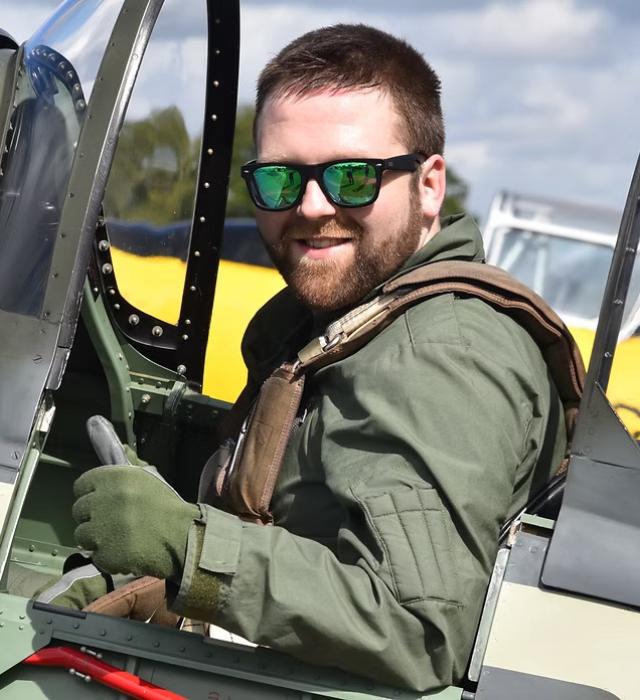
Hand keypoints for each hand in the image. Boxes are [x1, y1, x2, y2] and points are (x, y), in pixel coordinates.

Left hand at [72, 465, 200, 580]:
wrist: (183, 536)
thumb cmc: (166, 506)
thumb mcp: (148, 479)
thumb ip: (129, 465)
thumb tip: (119, 446)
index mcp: (115, 477)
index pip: (81, 485)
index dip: (90, 494)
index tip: (101, 502)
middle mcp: (104, 499)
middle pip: (78, 510)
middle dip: (92, 517)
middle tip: (111, 522)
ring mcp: (102, 529)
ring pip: (82, 534)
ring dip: (97, 538)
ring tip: (117, 539)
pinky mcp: (105, 553)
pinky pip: (95, 555)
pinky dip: (107, 557)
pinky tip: (123, 552)